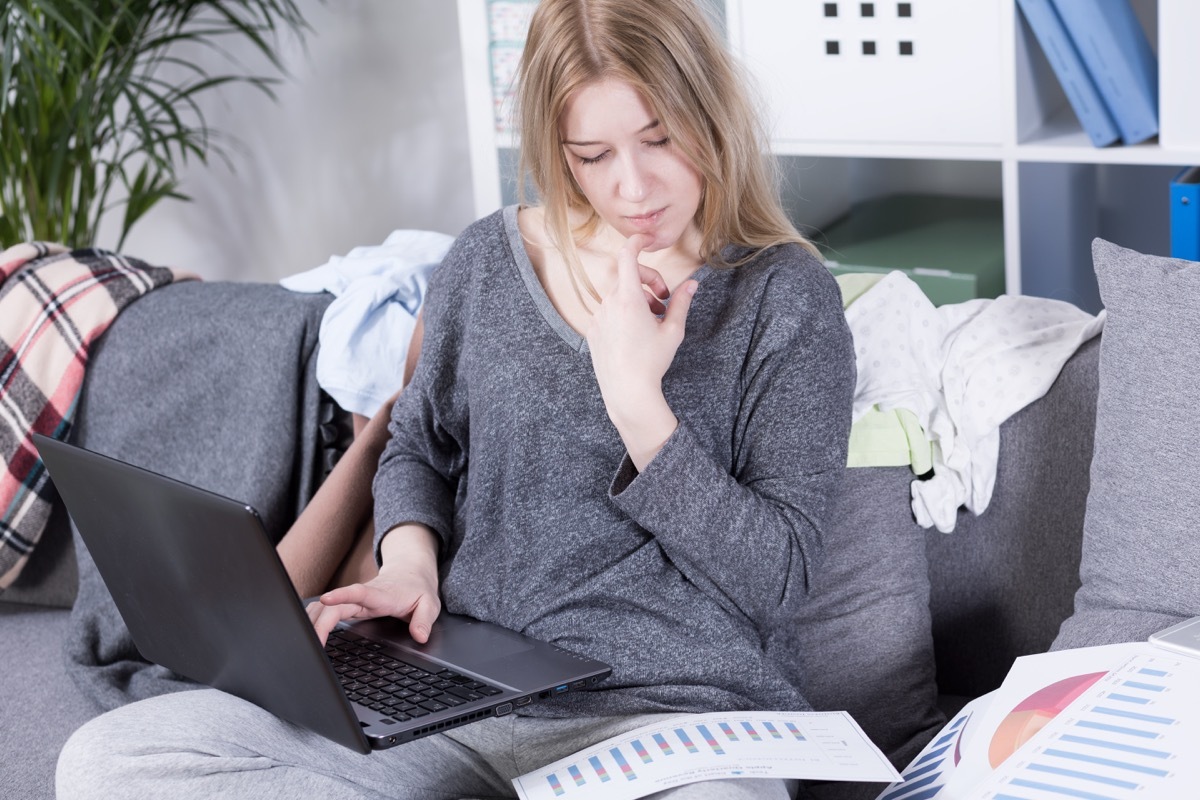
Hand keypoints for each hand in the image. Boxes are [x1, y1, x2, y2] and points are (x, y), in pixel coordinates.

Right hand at [306, 524, 440, 645]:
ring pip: (325, 608)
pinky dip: (314, 620)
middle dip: (320, 623)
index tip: (326, 599)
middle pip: (335, 607)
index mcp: (382, 595)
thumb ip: (424, 620)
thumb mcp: (430, 604)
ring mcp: (353, 600)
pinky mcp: (348, 605)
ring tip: (308, 643)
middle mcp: (363, 597)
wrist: (410, 572)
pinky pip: (326, 610)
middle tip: (315, 646)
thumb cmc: (417, 589)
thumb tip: (420, 636)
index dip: (342, 595)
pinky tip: (308, 632)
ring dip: (313, 621)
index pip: (359, 592)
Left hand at [587, 234, 698, 469]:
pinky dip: (623, 314)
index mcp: (628, 299)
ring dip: (637, 300)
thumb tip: (692, 283)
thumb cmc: (652, 362)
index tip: (646, 241)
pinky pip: (608, 312)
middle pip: (628, 276)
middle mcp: (609, 304)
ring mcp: (598, 317)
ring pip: (618, 296)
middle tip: (665, 299)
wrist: (627, 392)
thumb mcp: (672, 331)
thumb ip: (681, 303)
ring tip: (653, 321)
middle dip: (648, 281)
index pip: (627, 256)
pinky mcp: (592, 330)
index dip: (636, 243)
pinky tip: (635, 335)